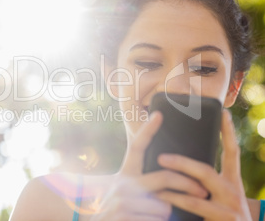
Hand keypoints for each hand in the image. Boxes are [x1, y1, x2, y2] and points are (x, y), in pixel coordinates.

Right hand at [90, 112, 208, 220]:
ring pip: (165, 206)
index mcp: (125, 174)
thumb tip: (171, 176)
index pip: (136, 147)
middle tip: (203, 192)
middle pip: (165, 177)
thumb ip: (143, 182)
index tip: (158, 114)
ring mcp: (122, 200)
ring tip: (153, 217)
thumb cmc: (121, 211)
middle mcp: (123, 183)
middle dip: (188, 185)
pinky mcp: (124, 216)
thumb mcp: (127, 192)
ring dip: (167, 215)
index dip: (147, 130)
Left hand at [155, 110, 251, 220]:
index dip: (228, 133)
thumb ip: (205, 181)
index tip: (222, 113)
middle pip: (206, 172)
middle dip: (182, 164)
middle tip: (161, 158)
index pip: (232, 153)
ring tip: (154, 187)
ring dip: (172, 192)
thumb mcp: (220, 196)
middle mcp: (233, 193)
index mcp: (233, 182)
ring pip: (195, 197)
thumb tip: (176, 161)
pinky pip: (193, 213)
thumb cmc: (223, 215)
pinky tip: (163, 207)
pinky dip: (175, 208)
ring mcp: (229, 210)